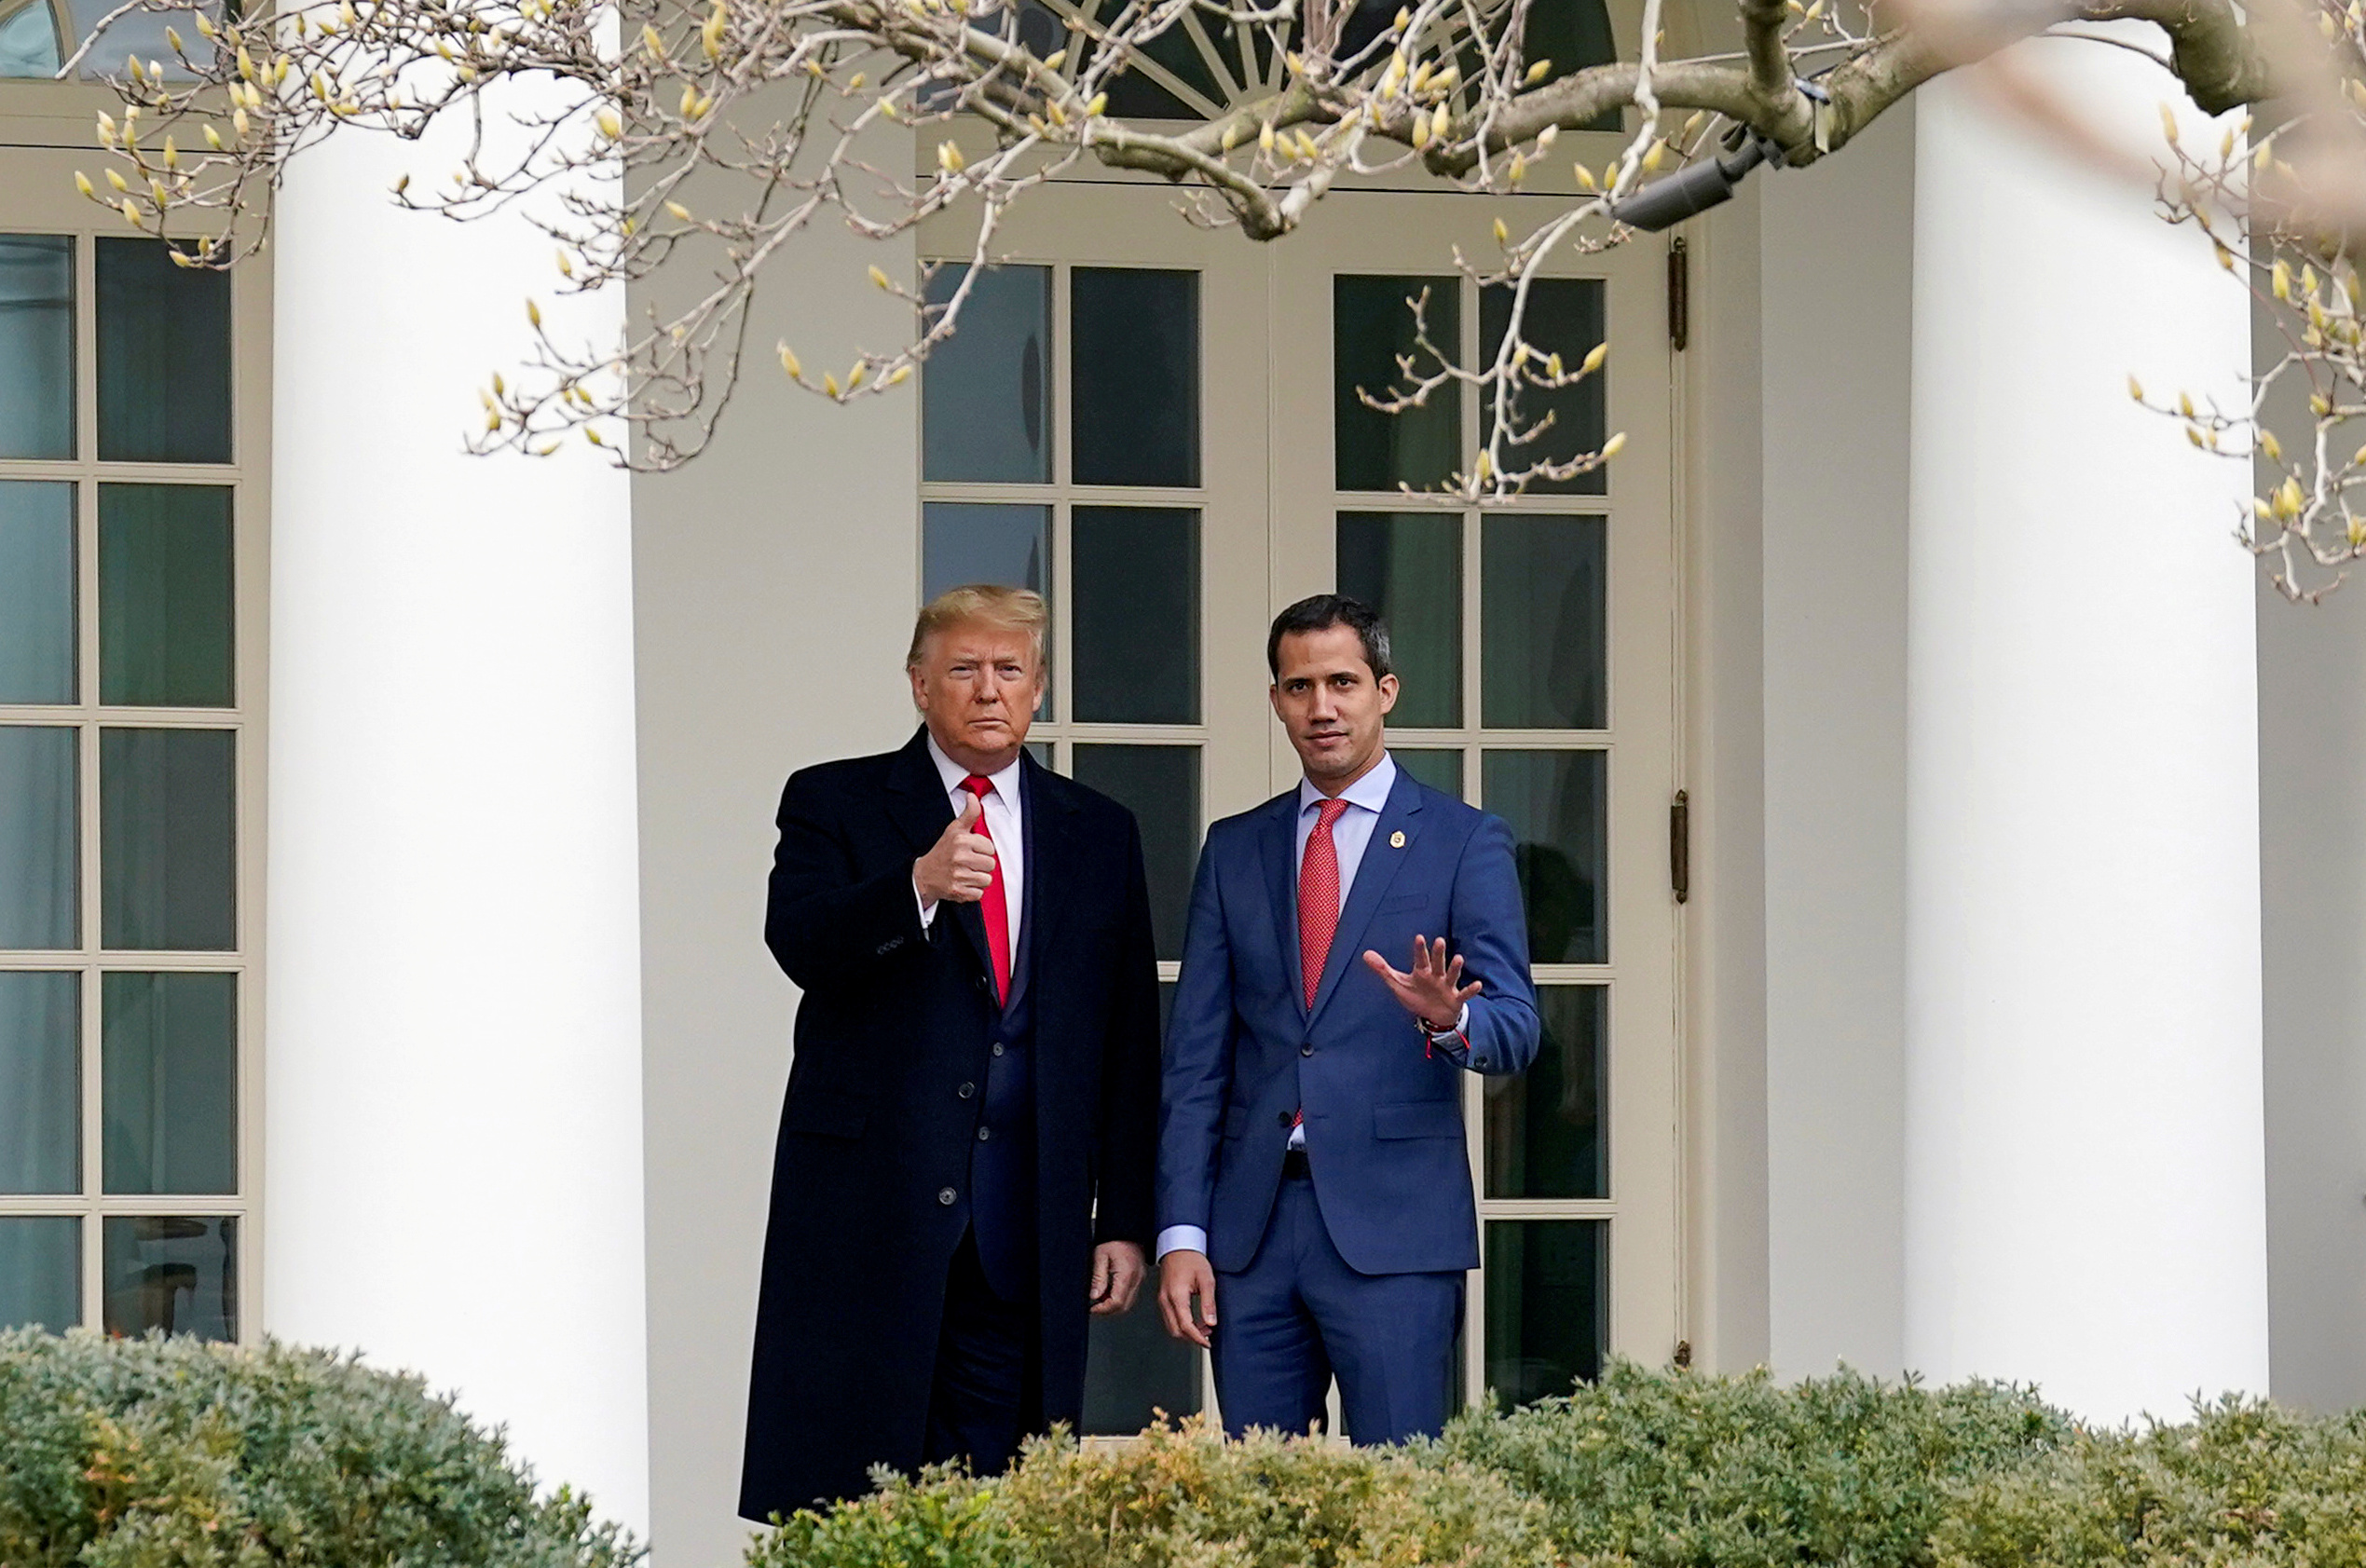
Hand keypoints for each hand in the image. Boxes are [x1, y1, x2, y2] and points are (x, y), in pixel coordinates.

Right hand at [913, 793, 995, 905]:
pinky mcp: (958, 891)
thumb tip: (973, 796)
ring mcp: (958, 875)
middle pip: (991, 864)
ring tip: (966, 873)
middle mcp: (959, 857)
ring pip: (987, 879)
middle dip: (982, 865)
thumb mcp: (954, 829)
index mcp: (961, 839)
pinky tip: (962, 883)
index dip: (983, 850)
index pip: (990, 848)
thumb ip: (968, 813)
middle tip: (968, 863)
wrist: (923, 876)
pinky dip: (972, 891)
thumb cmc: (942, 851)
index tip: (971, 850)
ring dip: (978, 878)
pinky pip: (979, 893)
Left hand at [1089, 1241, 1146, 1315]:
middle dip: (1108, 1309)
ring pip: (1128, 1303)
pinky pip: (1131, 1295)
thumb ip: (1098, 1278)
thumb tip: (1094, 1296)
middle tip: (1095, 1305)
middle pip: (1124, 1307)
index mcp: (1126, 1274)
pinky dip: (1119, 1297)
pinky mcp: (1139, 1278)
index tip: (1092, 1308)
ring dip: (1113, 1304)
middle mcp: (1136, 1279)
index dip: (1103, 1309)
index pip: (1117, 1302)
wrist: (1128, 1229)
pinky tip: (1110, 1290)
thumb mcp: (1100, 1256)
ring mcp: (1140, 1279)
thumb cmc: (1115, 1239)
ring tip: (1101, 1295)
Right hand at [1157, 1250, 1217, 1346]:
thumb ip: (1209, 1303)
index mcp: (1176, 1296)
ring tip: (1203, 1328)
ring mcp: (1162, 1299)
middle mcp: (1166, 1300)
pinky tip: (1193, 1320)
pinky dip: (1181, 1324)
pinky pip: (1169, 1319)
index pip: (1186, 1326)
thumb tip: (1211, 1322)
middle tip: (1207, 1335)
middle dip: (1192, 1337)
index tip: (1207, 1343)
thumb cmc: (1192, 1258)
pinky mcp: (1162, 1298)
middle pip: (1176, 1331)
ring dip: (1186, 1332)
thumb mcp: (1206, 1279)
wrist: (1178, 1245)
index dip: (1197, 1338)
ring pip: (1171, 1327)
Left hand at [1361, 935, 1482, 1031]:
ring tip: (1460, 958)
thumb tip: (1365, 954)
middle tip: (1439, 941)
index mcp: (1422, 971)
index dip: (1419, 949)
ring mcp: (1447, 986)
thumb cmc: (1416, 995)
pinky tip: (1478, 984)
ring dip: (1455, 968)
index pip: (1420, 958)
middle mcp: (1436, 976)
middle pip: (1437, 962)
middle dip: (1438, 953)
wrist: (1433, 1015)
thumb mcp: (1397, 984)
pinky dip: (1471, 990)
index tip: (1419, 937)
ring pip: (1452, 975)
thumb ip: (1382, 969)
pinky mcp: (1455, 999)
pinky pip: (1464, 994)